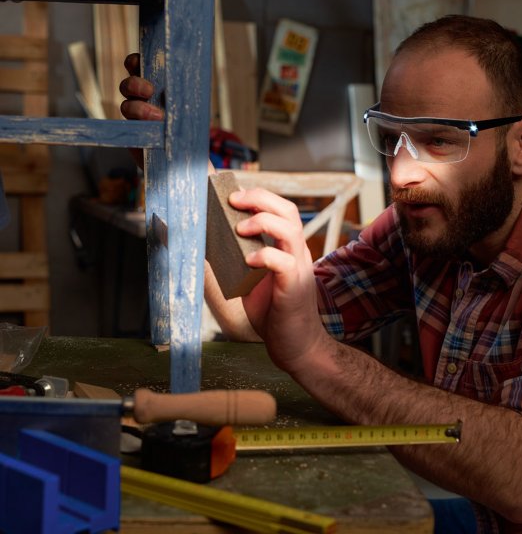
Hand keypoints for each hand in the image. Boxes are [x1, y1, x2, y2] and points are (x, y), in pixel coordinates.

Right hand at [119, 53, 215, 175]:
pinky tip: (146, 131)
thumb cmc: (190, 131)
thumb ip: (185, 97)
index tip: (137, 62)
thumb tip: (188, 84)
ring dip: (138, 108)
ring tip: (157, 118)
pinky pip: (126, 128)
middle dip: (135, 84)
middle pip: (127, 85)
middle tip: (149, 90)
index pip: (138, 68)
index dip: (134, 62)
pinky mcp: (133, 137)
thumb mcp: (191, 111)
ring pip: (126, 106)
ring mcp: (135, 119)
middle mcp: (142, 101)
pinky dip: (134, 126)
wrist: (186, 160)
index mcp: (155, 88)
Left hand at [229, 187, 326, 372]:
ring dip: (262, 221)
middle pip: (288, 210)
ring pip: (290, 230)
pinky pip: (285, 262)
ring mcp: (299, 268)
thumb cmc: (272, 312)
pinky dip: (265, 256)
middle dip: (259, 197)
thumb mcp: (251, 280)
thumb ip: (238, 261)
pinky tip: (248, 262)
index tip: (231, 192)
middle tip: (232, 200)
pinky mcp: (295, 287)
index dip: (258, 196)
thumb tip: (207, 244)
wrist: (296, 345)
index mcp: (287, 248)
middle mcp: (296, 252)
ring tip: (240, 227)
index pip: (280, 210)